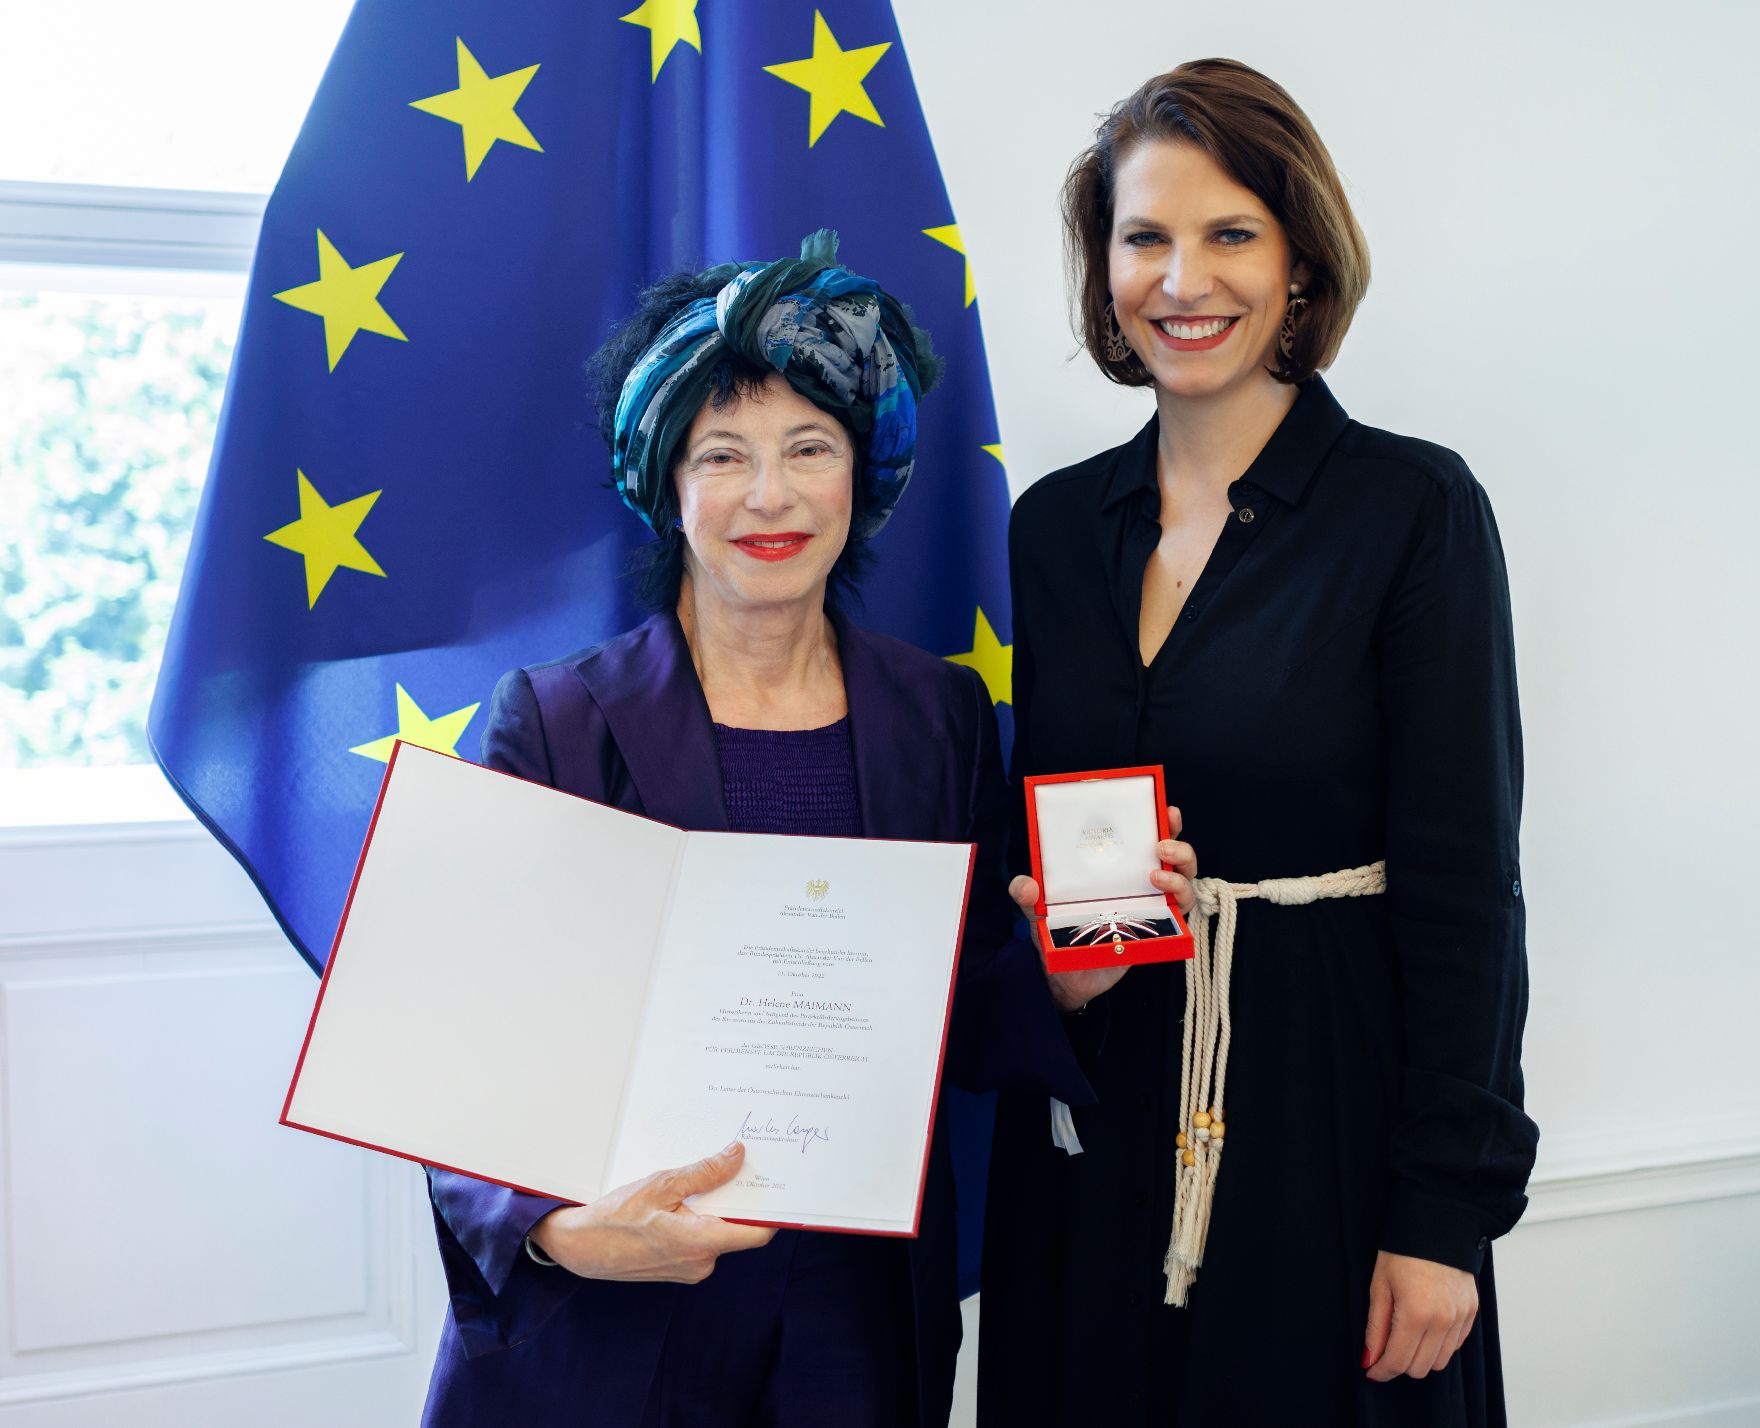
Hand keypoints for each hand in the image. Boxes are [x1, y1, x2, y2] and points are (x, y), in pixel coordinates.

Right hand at [529, 1140, 775, 1282]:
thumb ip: (704, 1173)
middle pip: (737, 1228)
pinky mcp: (677, 1268)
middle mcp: (702, 1263)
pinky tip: (683, 1200)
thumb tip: (736, 1155)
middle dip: (737, 1199)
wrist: (579, 1248)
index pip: (757, 1233)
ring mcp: (689, 1269)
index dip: (772, 1210)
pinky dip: (699, 1220)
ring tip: (699, 1180)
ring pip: (718, 1233)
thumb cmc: (616, 1217)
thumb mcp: (661, 1185)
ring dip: (714, 1208)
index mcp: (702, 1244)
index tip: (776, 1184)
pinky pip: (701, 1241)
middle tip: (737, 1166)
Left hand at [1014, 806, 1197, 1012]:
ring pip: (1185, 882)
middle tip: (1161, 844)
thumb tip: (1026, 886)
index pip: (1144, 836)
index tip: (1165, 808)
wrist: (1065, 977)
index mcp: (1116, 867)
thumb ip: (1027, 894)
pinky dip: (1181, 900)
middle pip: (1174, 856)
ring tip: (1157, 875)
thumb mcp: (1037, 909)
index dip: (1160, 821)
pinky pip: (1183, 913)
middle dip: (1178, 843)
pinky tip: (1166, 899)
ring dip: (1179, 875)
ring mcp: (1153, 906)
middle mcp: (1140, 882)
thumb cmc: (1056, 932)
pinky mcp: (1159, 930)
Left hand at [1363, 1250, 1478, 1380]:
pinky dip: (1439, 1345)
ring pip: (1440, 1362)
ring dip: (1420, 1357)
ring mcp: (1461, 1318)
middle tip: (1385, 1349)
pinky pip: (1455, 1346)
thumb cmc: (1403, 1251)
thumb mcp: (1379, 1286)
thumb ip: (1375, 1327)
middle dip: (1399, 1364)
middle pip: (1420, 1368)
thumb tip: (1370, 1359)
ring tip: (1405, 1335)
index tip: (1371, 1370)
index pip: (1397, 1361)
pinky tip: (1425, 1327)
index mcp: (1416, 1314)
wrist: (1437, 1223)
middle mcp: (1443, 1321)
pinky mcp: (1471, 1313)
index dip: (1381, 1370)